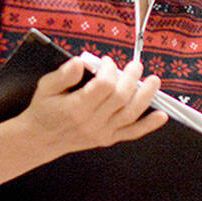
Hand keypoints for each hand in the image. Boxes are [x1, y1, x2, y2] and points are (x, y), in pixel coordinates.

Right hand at [0, 54, 167, 199]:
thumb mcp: (45, 87)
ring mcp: (101, 132)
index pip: (103, 86)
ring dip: (145, 96)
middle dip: (131, 78)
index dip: (110, 70)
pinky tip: (162, 115)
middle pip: (120, 97)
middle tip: (136, 65)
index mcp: (76, 107)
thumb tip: (80, 62)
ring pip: (130, 114)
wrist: (39, 139)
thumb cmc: (44, 109)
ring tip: (155, 81)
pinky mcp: (107, 139)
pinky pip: (131, 133)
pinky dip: (148, 125)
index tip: (108, 61)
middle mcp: (91, 122)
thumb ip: (63, 74)